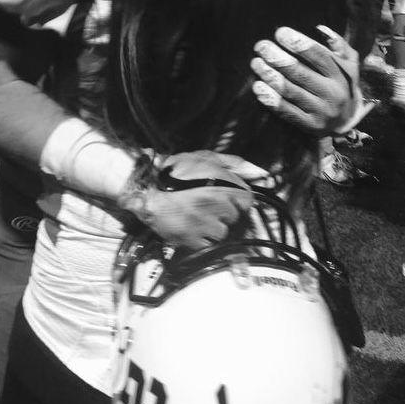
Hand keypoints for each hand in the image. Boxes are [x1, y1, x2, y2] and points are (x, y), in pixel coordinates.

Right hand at [130, 152, 252, 249]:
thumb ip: (234, 164)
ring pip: (221, 233)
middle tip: (206, 205)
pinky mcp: (191, 240)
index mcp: (224, 186)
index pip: (247, 200)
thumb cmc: (175, 171)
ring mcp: (205, 225)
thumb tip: (259, 171)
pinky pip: (205, 245)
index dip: (238, 200)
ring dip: (212, 227)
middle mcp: (218, 206)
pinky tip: (189, 227)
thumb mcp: (205, 158)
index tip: (230, 200)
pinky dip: (199, 239)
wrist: (145, 188)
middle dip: (223, 213)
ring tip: (197, 217)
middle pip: (234, 217)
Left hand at [251, 25, 360, 134]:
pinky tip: (258, 87)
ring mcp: (320, 111)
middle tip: (261, 46)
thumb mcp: (350, 64)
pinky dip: (271, 99)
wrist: (348, 122)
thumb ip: (339, 44)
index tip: (280, 33)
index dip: (299, 43)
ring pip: (291, 91)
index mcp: (341, 74)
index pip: (319, 55)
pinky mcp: (309, 125)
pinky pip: (287, 112)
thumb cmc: (342, 84)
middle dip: (278, 58)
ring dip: (270, 76)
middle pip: (301, 73)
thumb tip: (321, 28)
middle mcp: (332, 93)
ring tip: (256, 63)